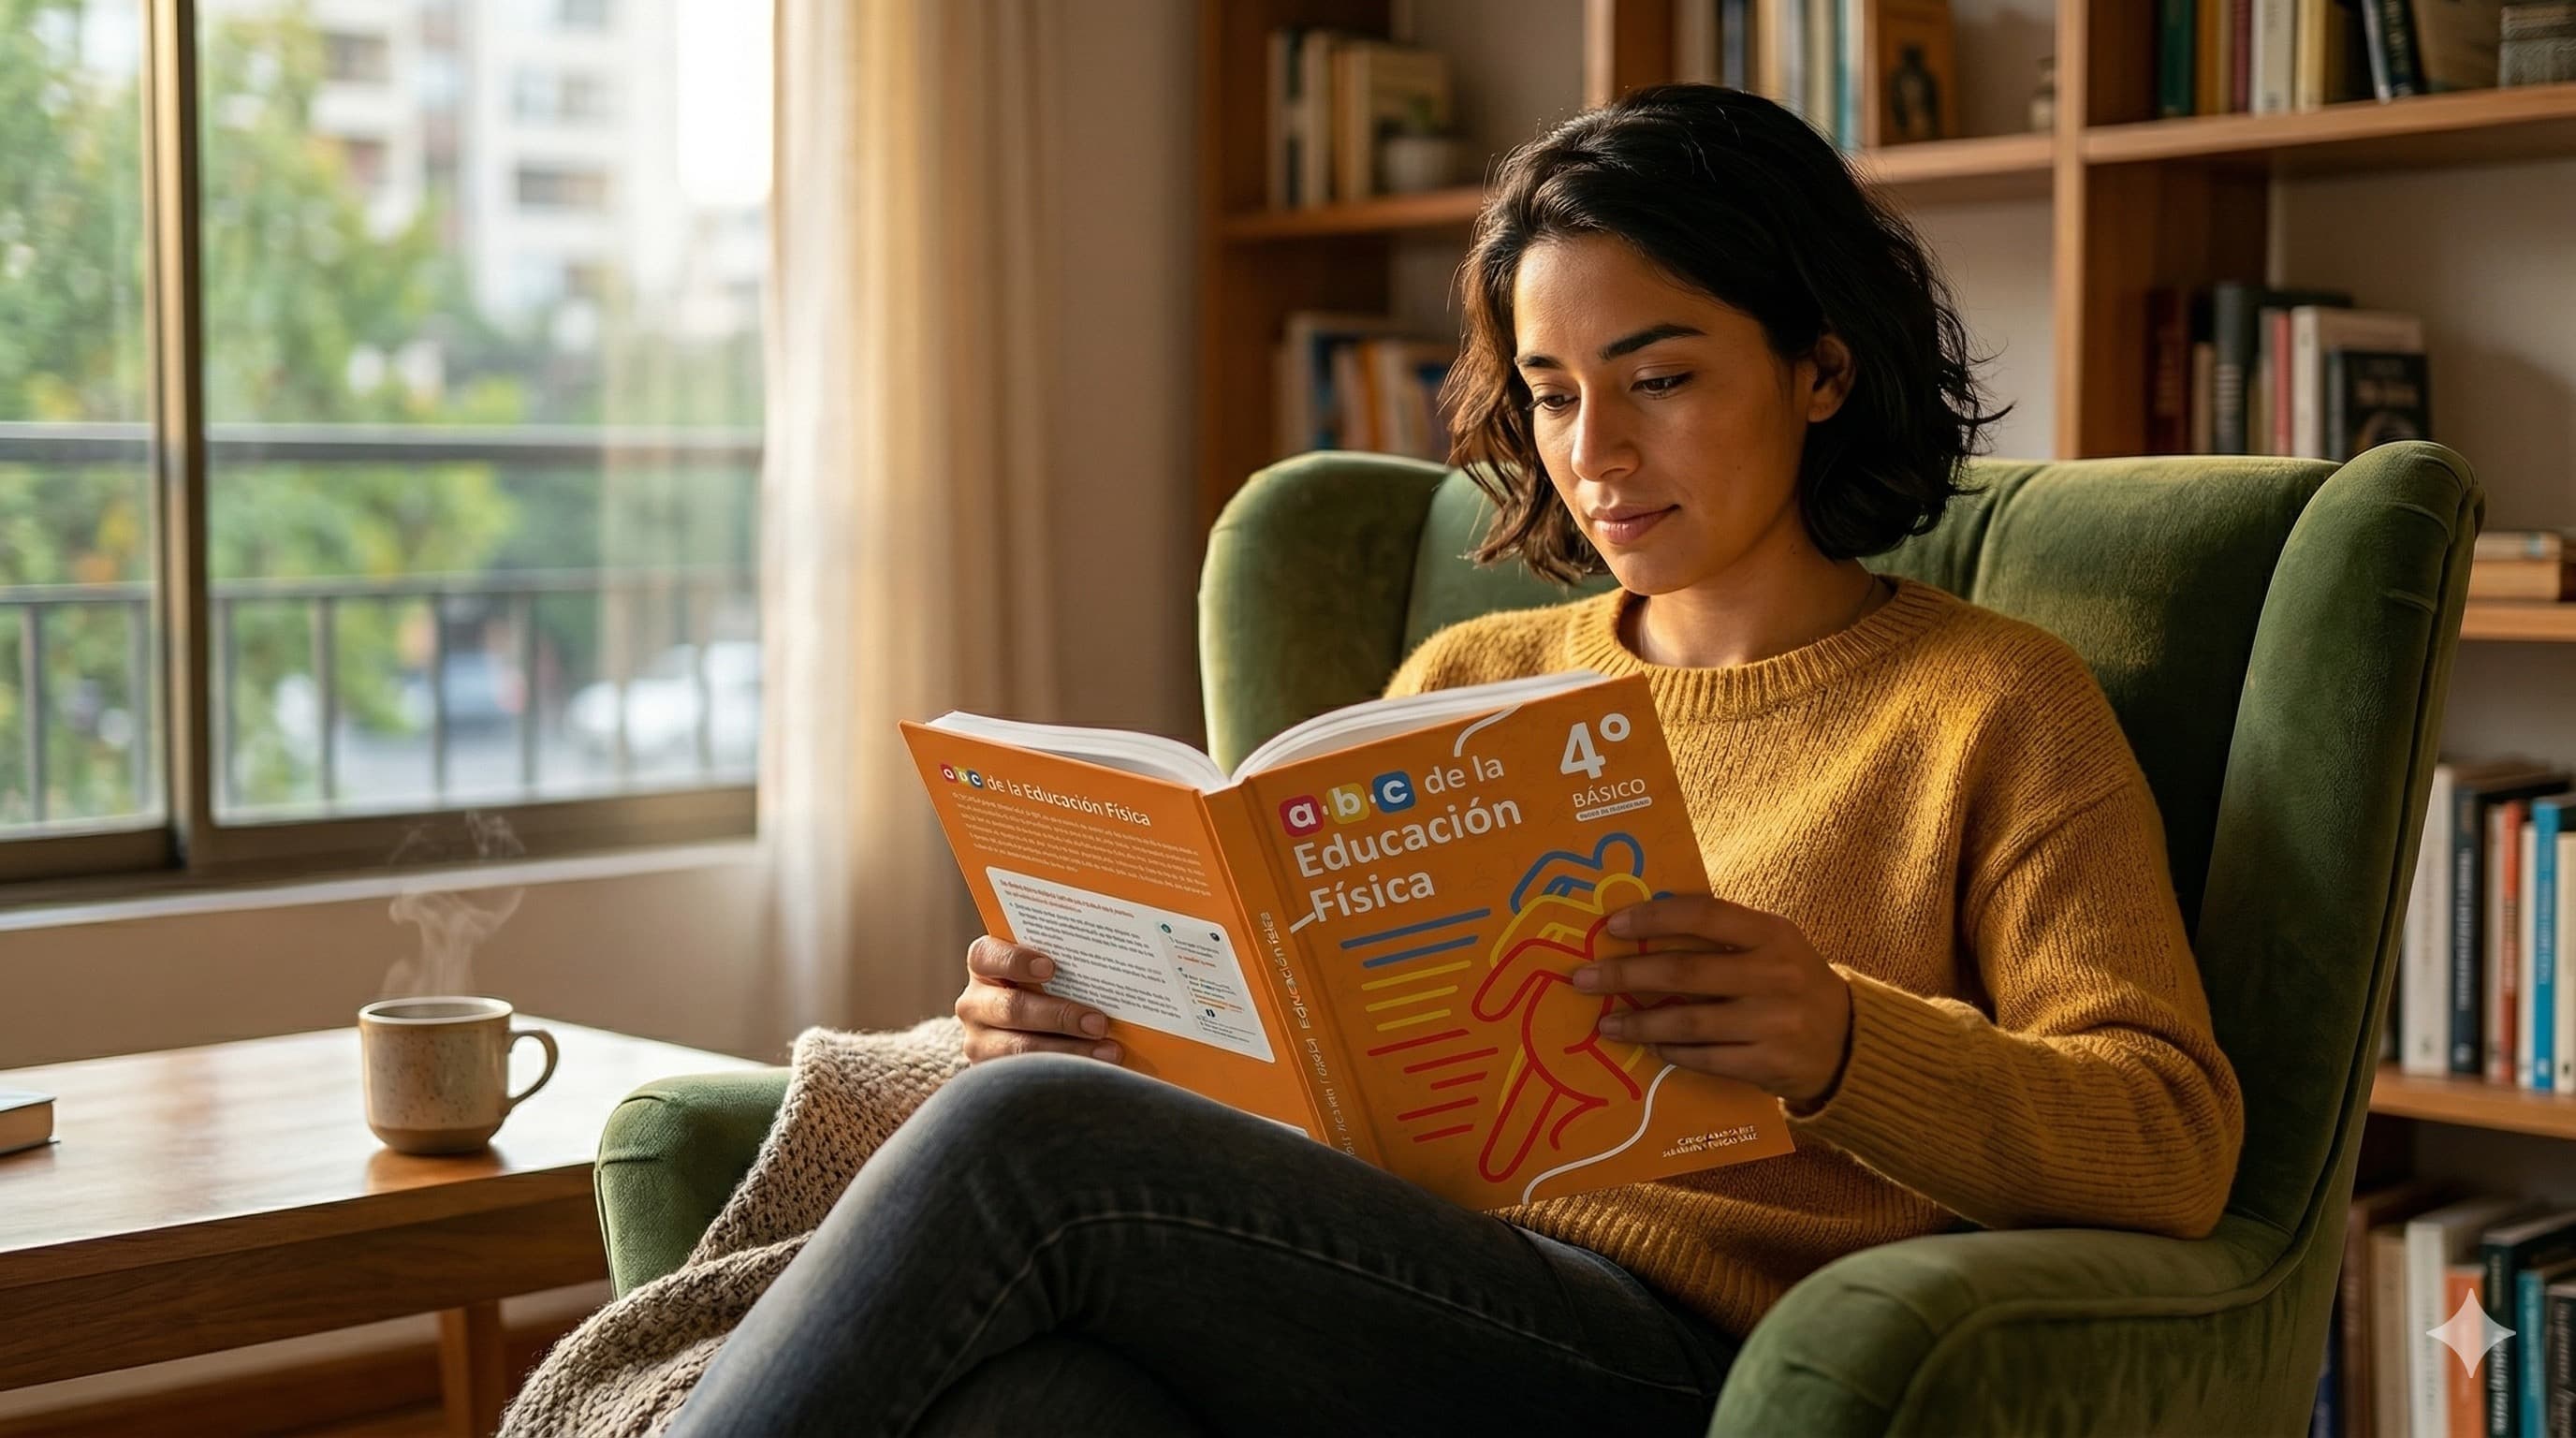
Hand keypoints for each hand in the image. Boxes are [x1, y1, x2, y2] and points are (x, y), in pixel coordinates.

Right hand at [955, 935, 1121, 1065]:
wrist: (1023, 1027)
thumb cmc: (1044, 987)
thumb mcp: (1044, 970)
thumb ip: (1063, 960)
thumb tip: (1112, 956)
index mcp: (983, 966)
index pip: (986, 957)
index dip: (1016, 961)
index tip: (1051, 968)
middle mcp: (974, 1003)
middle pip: (1011, 1008)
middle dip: (1060, 1016)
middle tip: (1099, 1023)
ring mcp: (979, 1041)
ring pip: (1020, 1048)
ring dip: (1069, 1050)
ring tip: (1108, 1052)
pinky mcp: (992, 1071)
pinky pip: (1027, 1076)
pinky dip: (1064, 1072)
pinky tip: (1094, 1071)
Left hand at [1571, 896, 1853, 1110]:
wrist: (1849, 1043)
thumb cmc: (1792, 983)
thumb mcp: (1772, 945)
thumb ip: (1722, 933)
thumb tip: (1643, 921)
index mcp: (1773, 934)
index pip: (1704, 915)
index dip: (1654, 918)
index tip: (1611, 925)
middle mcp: (1775, 975)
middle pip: (1686, 972)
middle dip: (1626, 974)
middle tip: (1583, 978)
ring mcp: (1774, 1022)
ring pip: (1689, 1021)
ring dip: (1639, 1022)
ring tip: (1606, 1022)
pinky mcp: (1769, 1064)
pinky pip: (1706, 1058)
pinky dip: (1672, 1051)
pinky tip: (1650, 1045)